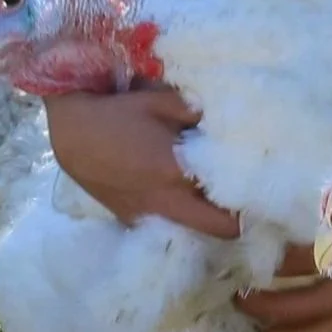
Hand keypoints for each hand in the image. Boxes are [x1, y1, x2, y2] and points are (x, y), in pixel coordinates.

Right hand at [43, 85, 241, 238]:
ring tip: (213, 193)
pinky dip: (180, 213)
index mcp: (180, 172)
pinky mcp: (131, 218)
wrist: (70, 131)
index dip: (251, 201)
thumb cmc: (118, 111)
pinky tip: (179, 192)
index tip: (261, 186)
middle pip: (220, 230)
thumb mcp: (163, 101)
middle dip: (235, 218)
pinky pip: (167, 223)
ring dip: (207, 216)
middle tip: (242, 196)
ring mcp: (148, 214)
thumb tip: (231, 119)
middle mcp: (168, 201)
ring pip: (193, 229)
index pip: (231, 206)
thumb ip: (199, 112)